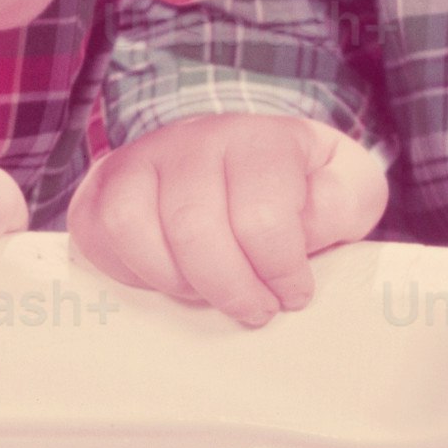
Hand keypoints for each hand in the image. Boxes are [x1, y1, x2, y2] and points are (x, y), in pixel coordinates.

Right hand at [67, 114, 388, 326]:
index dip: (280, 270)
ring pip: (135, 229)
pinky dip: (135, 273)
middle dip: (232, 289)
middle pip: (194, 228)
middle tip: (257, 309)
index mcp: (257, 138)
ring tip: (211, 293)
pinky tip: (174, 278)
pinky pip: (101, 237)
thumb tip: (309, 220)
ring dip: (178, 281)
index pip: (260, 214)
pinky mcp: (101, 189)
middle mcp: (191, 139)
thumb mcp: (345, 184)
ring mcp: (139, 160)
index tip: (294, 292)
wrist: (239, 161)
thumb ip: (346, 199)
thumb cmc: (296, 186)